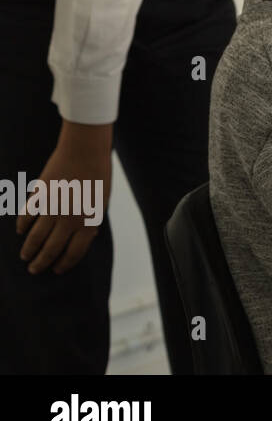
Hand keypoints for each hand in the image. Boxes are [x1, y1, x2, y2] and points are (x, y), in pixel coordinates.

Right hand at [16, 120, 112, 274]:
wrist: (85, 150)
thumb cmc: (99, 173)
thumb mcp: (102, 201)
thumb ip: (92, 219)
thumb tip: (85, 236)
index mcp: (88, 221)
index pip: (75, 252)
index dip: (65, 264)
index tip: (57, 270)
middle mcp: (70, 219)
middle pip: (52, 249)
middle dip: (42, 263)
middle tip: (34, 270)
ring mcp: (53, 208)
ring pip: (36, 237)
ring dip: (29, 249)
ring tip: (25, 256)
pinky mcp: (40, 196)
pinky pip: (27, 216)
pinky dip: (22, 226)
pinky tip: (21, 231)